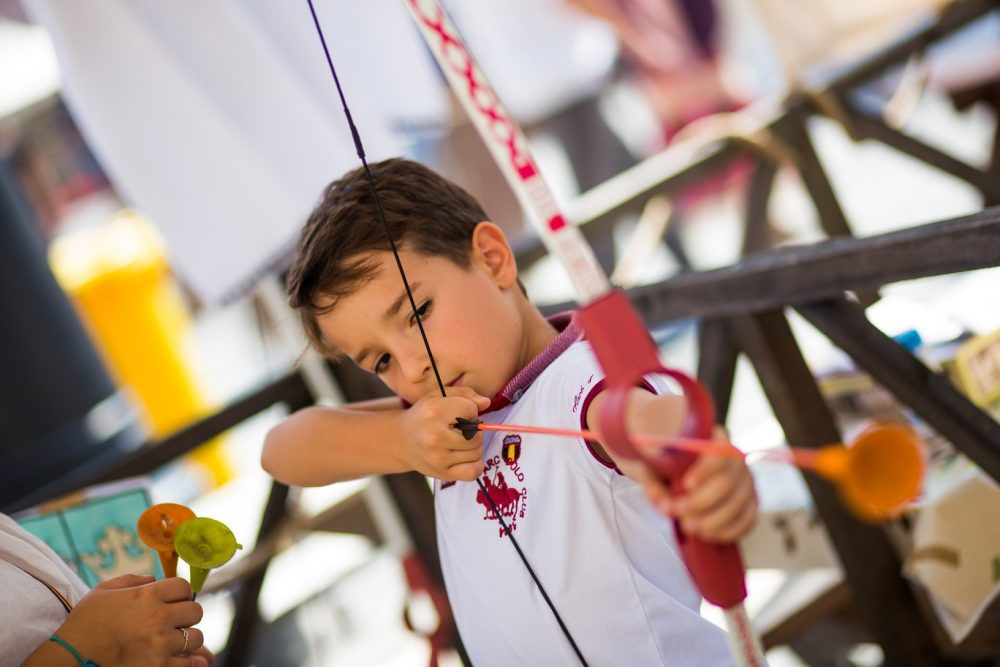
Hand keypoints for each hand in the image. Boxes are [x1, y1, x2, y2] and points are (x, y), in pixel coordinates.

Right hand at [54, 575, 205, 666]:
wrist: (71, 655)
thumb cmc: (85, 622)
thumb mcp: (103, 591)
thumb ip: (132, 580)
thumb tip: (154, 578)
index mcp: (148, 595)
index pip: (184, 587)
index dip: (180, 593)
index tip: (173, 601)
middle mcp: (158, 617)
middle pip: (196, 611)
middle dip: (186, 615)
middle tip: (175, 622)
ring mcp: (160, 644)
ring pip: (195, 638)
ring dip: (187, 639)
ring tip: (173, 641)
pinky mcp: (158, 666)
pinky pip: (187, 663)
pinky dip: (187, 661)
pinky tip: (179, 658)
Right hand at [402, 387, 489, 480]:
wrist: (402, 440)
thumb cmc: (425, 415)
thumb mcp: (439, 396)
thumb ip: (465, 394)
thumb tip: (486, 403)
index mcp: (434, 412)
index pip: (471, 410)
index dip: (469, 410)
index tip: (458, 414)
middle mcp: (434, 437)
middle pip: (476, 435)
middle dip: (473, 431)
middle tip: (459, 430)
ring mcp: (438, 458)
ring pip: (477, 452)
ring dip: (473, 447)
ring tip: (458, 442)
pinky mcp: (442, 474)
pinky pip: (473, 472)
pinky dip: (475, 465)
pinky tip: (465, 457)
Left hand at [632, 427, 757, 542]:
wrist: (675, 472)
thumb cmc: (665, 466)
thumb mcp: (652, 468)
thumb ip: (655, 484)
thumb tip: (664, 504)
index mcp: (714, 438)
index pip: (719, 452)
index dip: (705, 470)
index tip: (686, 484)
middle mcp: (736, 458)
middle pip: (727, 482)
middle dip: (700, 503)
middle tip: (678, 512)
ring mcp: (746, 481)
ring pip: (737, 504)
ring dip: (711, 521)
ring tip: (689, 526)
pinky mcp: (750, 502)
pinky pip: (748, 520)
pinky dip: (727, 531)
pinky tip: (707, 534)